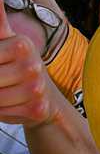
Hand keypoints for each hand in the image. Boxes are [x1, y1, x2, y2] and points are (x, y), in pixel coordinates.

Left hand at [0, 4, 58, 127]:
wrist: (41, 93)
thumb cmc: (13, 64)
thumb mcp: (4, 39)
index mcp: (21, 44)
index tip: (0, 63)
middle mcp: (33, 65)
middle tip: (1, 77)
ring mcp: (37, 87)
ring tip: (3, 90)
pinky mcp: (38, 107)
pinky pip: (4, 113)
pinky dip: (2, 111)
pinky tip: (10, 103)